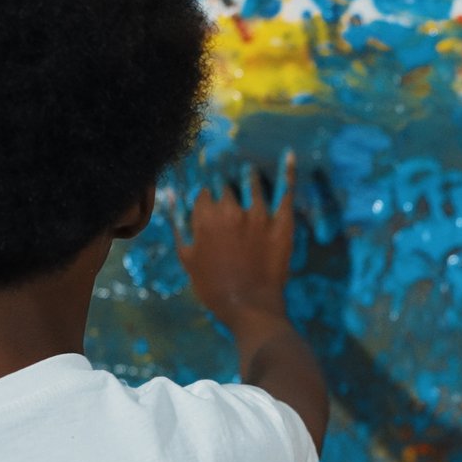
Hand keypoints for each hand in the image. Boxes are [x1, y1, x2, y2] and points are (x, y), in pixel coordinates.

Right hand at [178, 152, 297, 330]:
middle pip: (225, 184)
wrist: (250, 307)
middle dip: (223, 177)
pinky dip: (288, 172)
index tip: (205, 178)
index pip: (203, 190)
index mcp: (205, 217)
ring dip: (247, 173)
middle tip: (223, 166)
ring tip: (246, 167)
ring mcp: (258, 214)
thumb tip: (172, 197)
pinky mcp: (281, 222)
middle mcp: (230, 210)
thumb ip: (180, 225)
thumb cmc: (213, 287)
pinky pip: (286, 191)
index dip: (204, 186)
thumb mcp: (187, 258)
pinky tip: (290, 155)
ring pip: (251, 181)